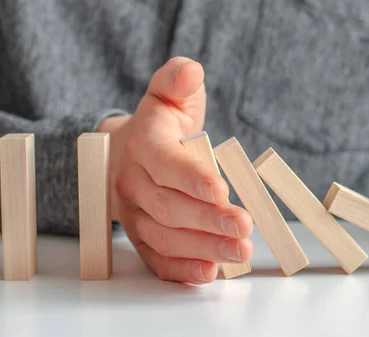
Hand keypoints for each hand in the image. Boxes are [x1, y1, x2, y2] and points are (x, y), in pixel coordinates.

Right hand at [98, 57, 252, 283]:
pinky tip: (208, 272)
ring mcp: (133, 212)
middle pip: (168, 206)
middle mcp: (133, 181)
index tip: (221, 190)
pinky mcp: (139, 235)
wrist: (124, 152)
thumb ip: (177, 79)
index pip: (163, 162)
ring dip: (202, 248)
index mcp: (143, 143)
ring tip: (239, 252)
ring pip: (164, 236)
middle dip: (207, 220)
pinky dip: (180, 269)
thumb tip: (191, 71)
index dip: (190, 178)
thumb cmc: (159, 124)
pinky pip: (155, 258)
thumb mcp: (168, 93)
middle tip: (244, 228)